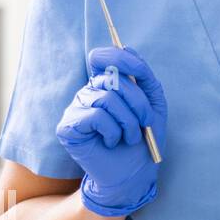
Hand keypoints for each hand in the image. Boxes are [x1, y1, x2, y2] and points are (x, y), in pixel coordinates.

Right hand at [56, 46, 166, 216]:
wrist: (134, 173)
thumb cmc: (143, 138)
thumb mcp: (152, 102)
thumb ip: (142, 74)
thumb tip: (124, 46)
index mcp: (106, 85)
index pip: (102, 56)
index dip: (120, 58)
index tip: (140, 73)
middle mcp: (88, 92)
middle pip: (113, 79)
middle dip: (138, 103)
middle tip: (144, 123)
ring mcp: (75, 109)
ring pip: (106, 98)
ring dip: (127, 122)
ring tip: (128, 137)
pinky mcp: (67, 127)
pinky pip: (95, 116)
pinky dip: (112, 131)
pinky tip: (111, 142)